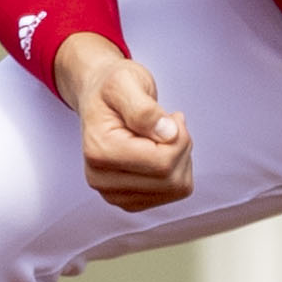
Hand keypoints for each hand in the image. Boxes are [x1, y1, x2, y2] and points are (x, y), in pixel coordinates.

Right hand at [54, 33, 193, 209]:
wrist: (99, 97)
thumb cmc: (112, 87)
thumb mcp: (126, 82)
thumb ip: (144, 108)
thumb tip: (168, 135)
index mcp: (99, 152)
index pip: (162, 163)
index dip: (180, 138)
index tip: (172, 116)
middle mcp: (101, 179)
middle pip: (170, 179)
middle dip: (182, 147)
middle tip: (170, 122)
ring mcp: (113, 194)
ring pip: (175, 189)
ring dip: (181, 158)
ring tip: (164, 134)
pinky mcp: (128, 199)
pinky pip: (172, 194)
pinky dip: (176, 170)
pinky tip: (162, 150)